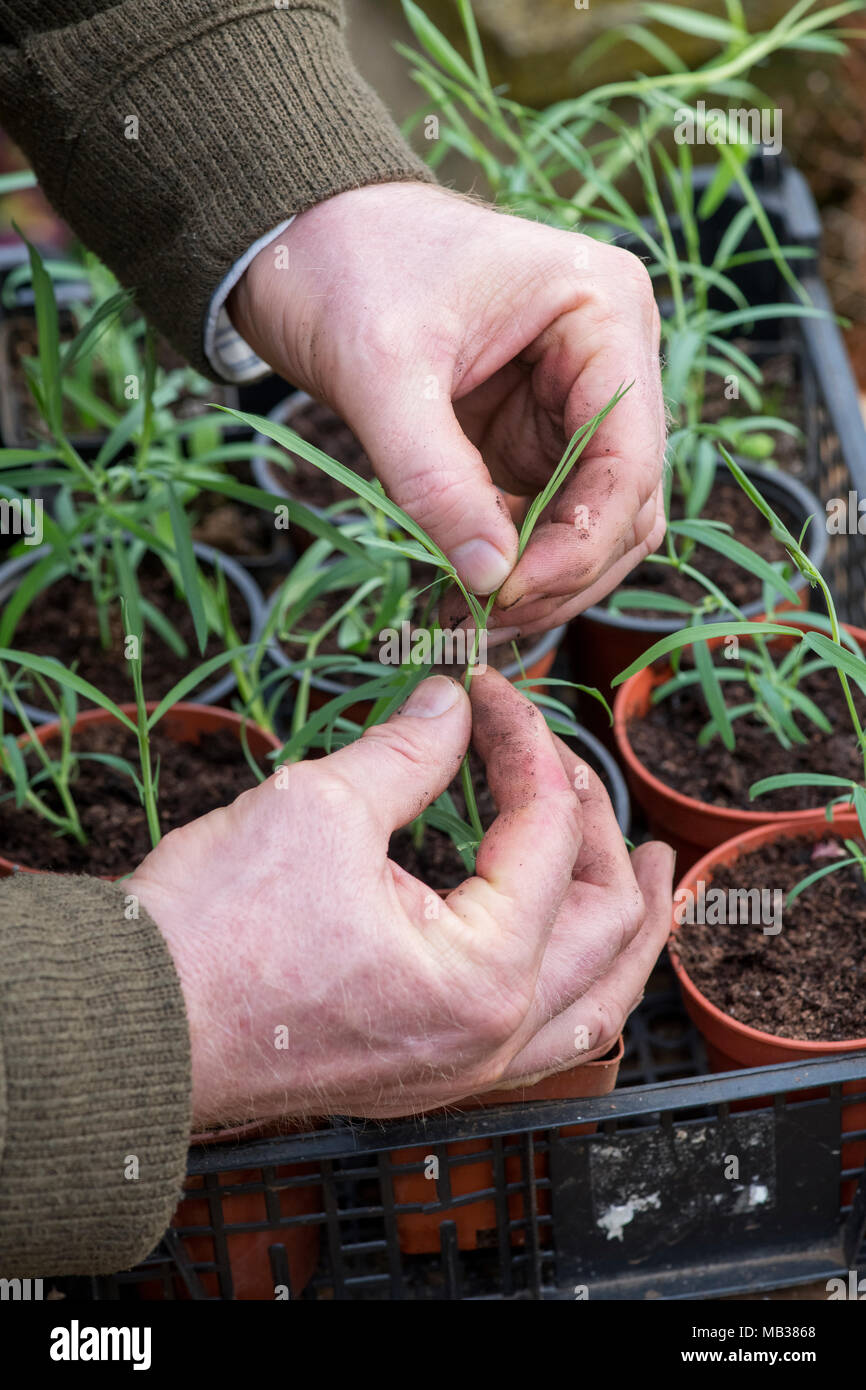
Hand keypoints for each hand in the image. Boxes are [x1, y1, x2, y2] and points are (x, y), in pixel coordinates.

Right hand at [128, 671, 673, 1127]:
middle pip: (603, 922)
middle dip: (596, 824)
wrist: (132, 1031)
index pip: (544, 834)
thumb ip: (410, 750)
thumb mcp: (319, 809)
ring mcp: (460, 1068)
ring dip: (628, 927)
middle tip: (568, 763)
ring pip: (594, 1000)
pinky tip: (574, 953)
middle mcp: (491, 1036)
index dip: (526, 743)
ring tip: (653, 872)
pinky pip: (543, 1038)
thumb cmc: (216, 931)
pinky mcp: (424, 1075)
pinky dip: (579, 984)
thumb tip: (451, 701)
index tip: (488, 691)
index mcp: (483, 972)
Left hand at [229, 183, 665, 639]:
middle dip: (563, 571)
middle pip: (625, 501)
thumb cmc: (344, 265)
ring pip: (591, 522)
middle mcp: (608, 360)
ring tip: (467, 616)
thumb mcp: (381, 370)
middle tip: (485, 619)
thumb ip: (435, 479)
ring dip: (540, 579)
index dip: (580, 542)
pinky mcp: (528, 434)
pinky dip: (509, 562)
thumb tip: (490, 581)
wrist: (299, 235)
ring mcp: (570, 402)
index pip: (631, 456)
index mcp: (604, 312)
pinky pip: (540, 518)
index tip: (507, 594)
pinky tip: (462, 591)